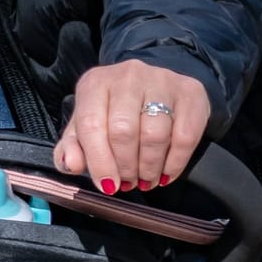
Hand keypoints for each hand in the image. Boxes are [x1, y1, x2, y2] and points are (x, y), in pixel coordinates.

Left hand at [54, 61, 209, 193]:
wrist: (153, 86)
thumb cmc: (113, 111)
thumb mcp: (85, 126)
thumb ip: (71, 148)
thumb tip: (72, 165)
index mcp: (95, 83)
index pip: (92, 125)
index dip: (99, 161)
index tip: (107, 185)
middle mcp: (127, 76)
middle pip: (124, 131)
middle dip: (125, 166)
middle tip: (128, 183)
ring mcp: (162, 80)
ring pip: (155, 134)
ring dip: (149, 167)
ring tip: (145, 179)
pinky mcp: (190, 92)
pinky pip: (185, 136)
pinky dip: (175, 162)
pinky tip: (166, 173)